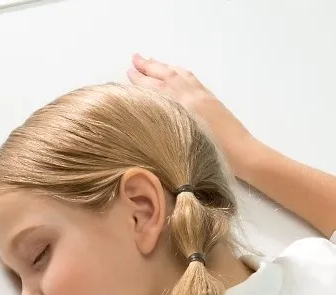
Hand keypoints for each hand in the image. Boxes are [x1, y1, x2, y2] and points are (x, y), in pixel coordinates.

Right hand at [127, 53, 257, 177]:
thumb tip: (146, 121)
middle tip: (134, 59)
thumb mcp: (184, 146)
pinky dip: (179, 73)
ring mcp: (203, 96)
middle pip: (167, 76)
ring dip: (163, 67)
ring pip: (180, 75)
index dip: (141, 81)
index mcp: (185, 106)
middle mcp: (192, 97)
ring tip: (151, 61)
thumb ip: (165, 130)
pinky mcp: (211, 100)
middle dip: (149, 67)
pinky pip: (191, 79)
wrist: (243, 154)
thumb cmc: (215, 156)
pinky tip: (175, 73)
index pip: (158, 89)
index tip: (128, 73)